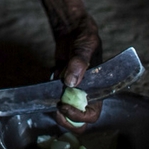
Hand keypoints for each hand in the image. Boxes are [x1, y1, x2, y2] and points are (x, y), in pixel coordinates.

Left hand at [51, 15, 102, 131]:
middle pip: (80, 120)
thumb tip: (71, 82)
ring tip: (51, 92)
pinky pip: (56, 95)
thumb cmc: (85, 37)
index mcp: (98, 89)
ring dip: (57, 107)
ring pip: (67, 111)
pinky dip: (50, 92)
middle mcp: (86, 92)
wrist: (72, 29)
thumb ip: (79, 63)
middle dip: (67, 119)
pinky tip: (53, 76)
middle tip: (56, 109)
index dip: (79, 116)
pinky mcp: (62, 83)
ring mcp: (74, 89)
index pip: (92, 114)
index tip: (64, 107)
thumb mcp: (85, 46)